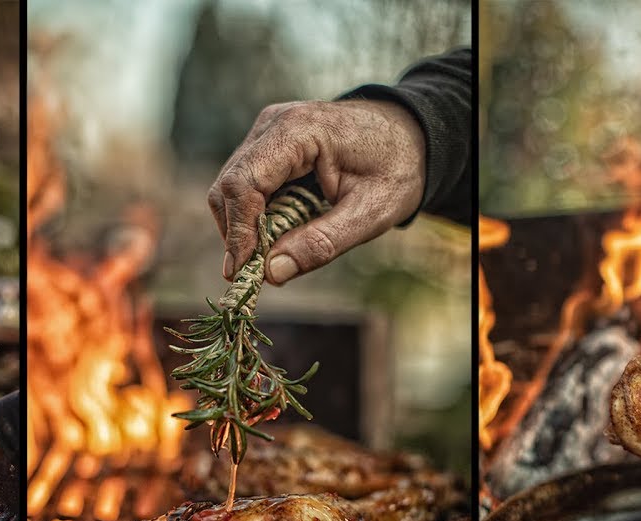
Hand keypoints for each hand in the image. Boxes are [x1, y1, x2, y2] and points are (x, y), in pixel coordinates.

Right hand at [208, 99, 425, 284]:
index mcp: (299, 131)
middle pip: (229, 186)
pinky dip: (254, 215)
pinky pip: (246, 184)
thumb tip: (271, 273)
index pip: (244, 182)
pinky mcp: (268, 144)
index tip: (242, 272)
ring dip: (243, 227)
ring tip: (273, 255)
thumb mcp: (370, 213)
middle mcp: (273, 124)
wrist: (411, 135)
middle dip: (237, 234)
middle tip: (254, 275)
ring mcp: (267, 131)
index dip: (238, 230)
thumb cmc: (396, 169)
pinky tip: (279, 234)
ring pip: (231, 187)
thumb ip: (322, 243)